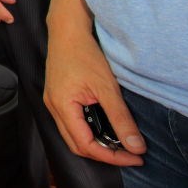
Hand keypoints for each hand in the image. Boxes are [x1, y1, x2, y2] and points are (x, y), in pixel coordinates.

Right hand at [44, 27, 145, 165]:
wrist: (67, 31)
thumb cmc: (84, 53)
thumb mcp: (107, 87)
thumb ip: (121, 118)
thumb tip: (135, 146)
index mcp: (62, 106)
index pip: (85, 145)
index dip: (110, 156)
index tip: (134, 156)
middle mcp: (52, 107)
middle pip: (76, 145)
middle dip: (103, 154)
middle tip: (129, 153)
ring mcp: (52, 101)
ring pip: (72, 135)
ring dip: (95, 143)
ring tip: (119, 142)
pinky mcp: (56, 96)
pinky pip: (70, 123)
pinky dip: (87, 131)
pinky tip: (103, 126)